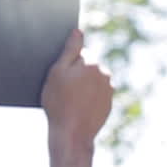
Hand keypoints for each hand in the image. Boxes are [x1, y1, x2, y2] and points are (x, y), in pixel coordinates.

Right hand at [41, 29, 112, 149]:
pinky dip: (88, 99)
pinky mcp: (109, 104)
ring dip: (83, 87)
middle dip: (77, 75)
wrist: (72, 134)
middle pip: (87, 67)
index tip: (61, 78)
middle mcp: (105, 74)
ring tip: (70, 101)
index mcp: (92, 63)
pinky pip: (96, 95)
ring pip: (92, 82)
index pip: (79, 54)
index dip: (67, 65)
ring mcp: (109, 90)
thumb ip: (69, 50)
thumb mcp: (58, 73)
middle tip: (64, 91)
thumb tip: (78, 32)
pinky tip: (77, 108)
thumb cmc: (60, 103)